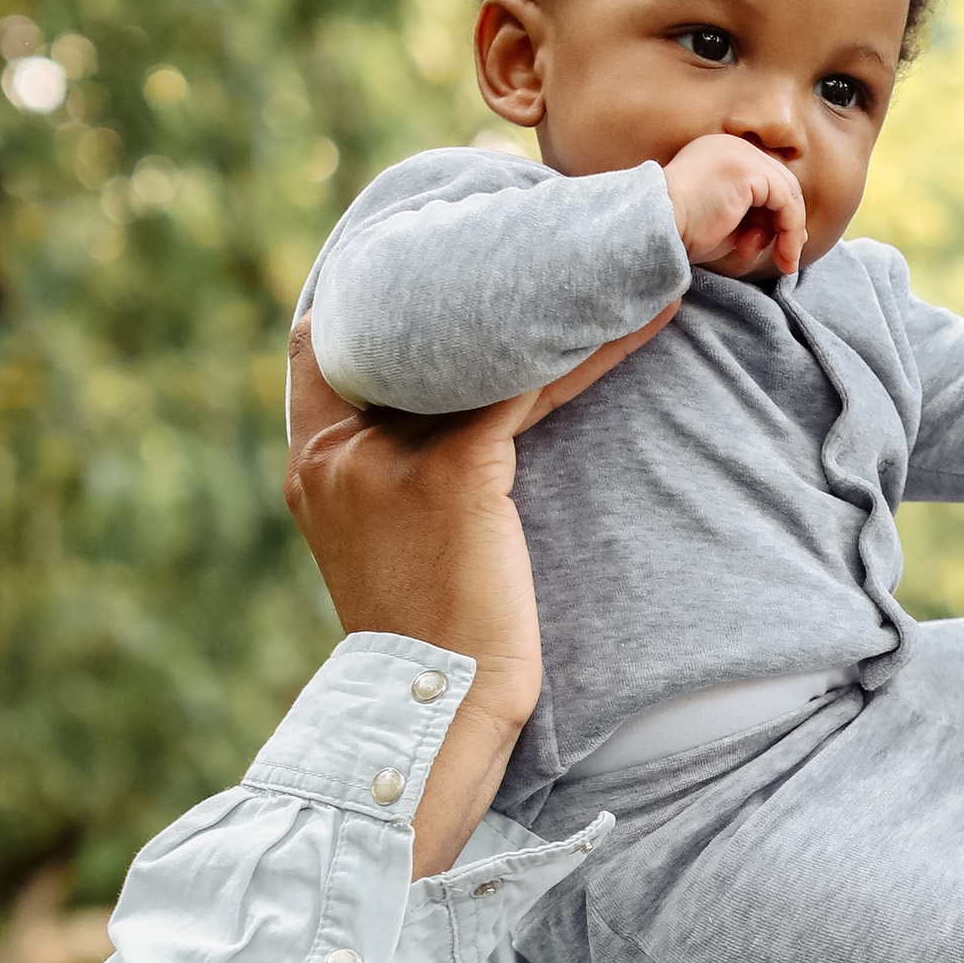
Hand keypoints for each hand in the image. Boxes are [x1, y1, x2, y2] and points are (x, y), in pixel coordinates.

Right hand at [285, 309, 671, 874]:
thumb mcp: (402, 556)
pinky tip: (649, 315)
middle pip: (405, 320)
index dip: (389, 295)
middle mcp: (334, 450)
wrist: (426, 727)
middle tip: (548, 236)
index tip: (456, 261)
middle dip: (474, 272)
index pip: (328, 340)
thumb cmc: (435, 659)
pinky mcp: (450, 477)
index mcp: (314, 464)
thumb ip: (410, 487)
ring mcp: (384, 459)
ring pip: (477, 341)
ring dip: (551, 294)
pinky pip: (529, 383)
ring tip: (621, 255)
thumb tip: (478, 444)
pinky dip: (592, 347)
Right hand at [664, 131, 806, 277]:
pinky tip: (784, 254)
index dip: (776, 214)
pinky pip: (786, 200)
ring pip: (787, 191)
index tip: (777, 245)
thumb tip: (788, 232)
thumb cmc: (680, 233)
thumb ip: (752, 219)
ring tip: (781, 261)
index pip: (762, 180)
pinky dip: (791, 229)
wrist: (655, 229)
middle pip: (779, 182)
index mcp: (719, 153)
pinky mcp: (749, 169)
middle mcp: (731, 146)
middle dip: (787, 224)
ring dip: (790, 232)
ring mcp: (741, 153)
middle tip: (787, 258)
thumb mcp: (723, 222)